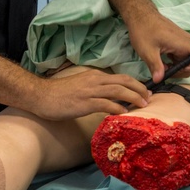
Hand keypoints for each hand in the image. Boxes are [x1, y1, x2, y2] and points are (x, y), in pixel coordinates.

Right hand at [30, 67, 151, 119]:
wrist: (40, 95)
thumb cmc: (58, 94)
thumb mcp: (80, 87)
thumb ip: (94, 90)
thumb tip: (108, 98)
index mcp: (94, 76)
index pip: (120, 77)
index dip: (135, 84)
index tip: (144, 92)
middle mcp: (95, 80)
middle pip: (123, 81)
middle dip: (139, 88)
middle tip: (150, 97)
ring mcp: (90, 91)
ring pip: (118, 90)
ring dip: (133, 97)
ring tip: (143, 105)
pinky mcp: (84, 102)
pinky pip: (105, 103)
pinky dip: (117, 107)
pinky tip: (125, 113)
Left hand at [124, 8, 189, 83]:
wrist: (140, 14)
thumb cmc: (144, 30)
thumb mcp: (147, 51)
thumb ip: (156, 67)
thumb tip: (159, 80)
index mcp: (182, 43)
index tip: (180, 69)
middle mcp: (186, 40)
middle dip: (180, 69)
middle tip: (164, 70)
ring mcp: (182, 39)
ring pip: (186, 57)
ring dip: (176, 65)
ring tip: (160, 65)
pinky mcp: (177, 39)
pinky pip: (181, 53)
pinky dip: (173, 59)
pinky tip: (161, 58)